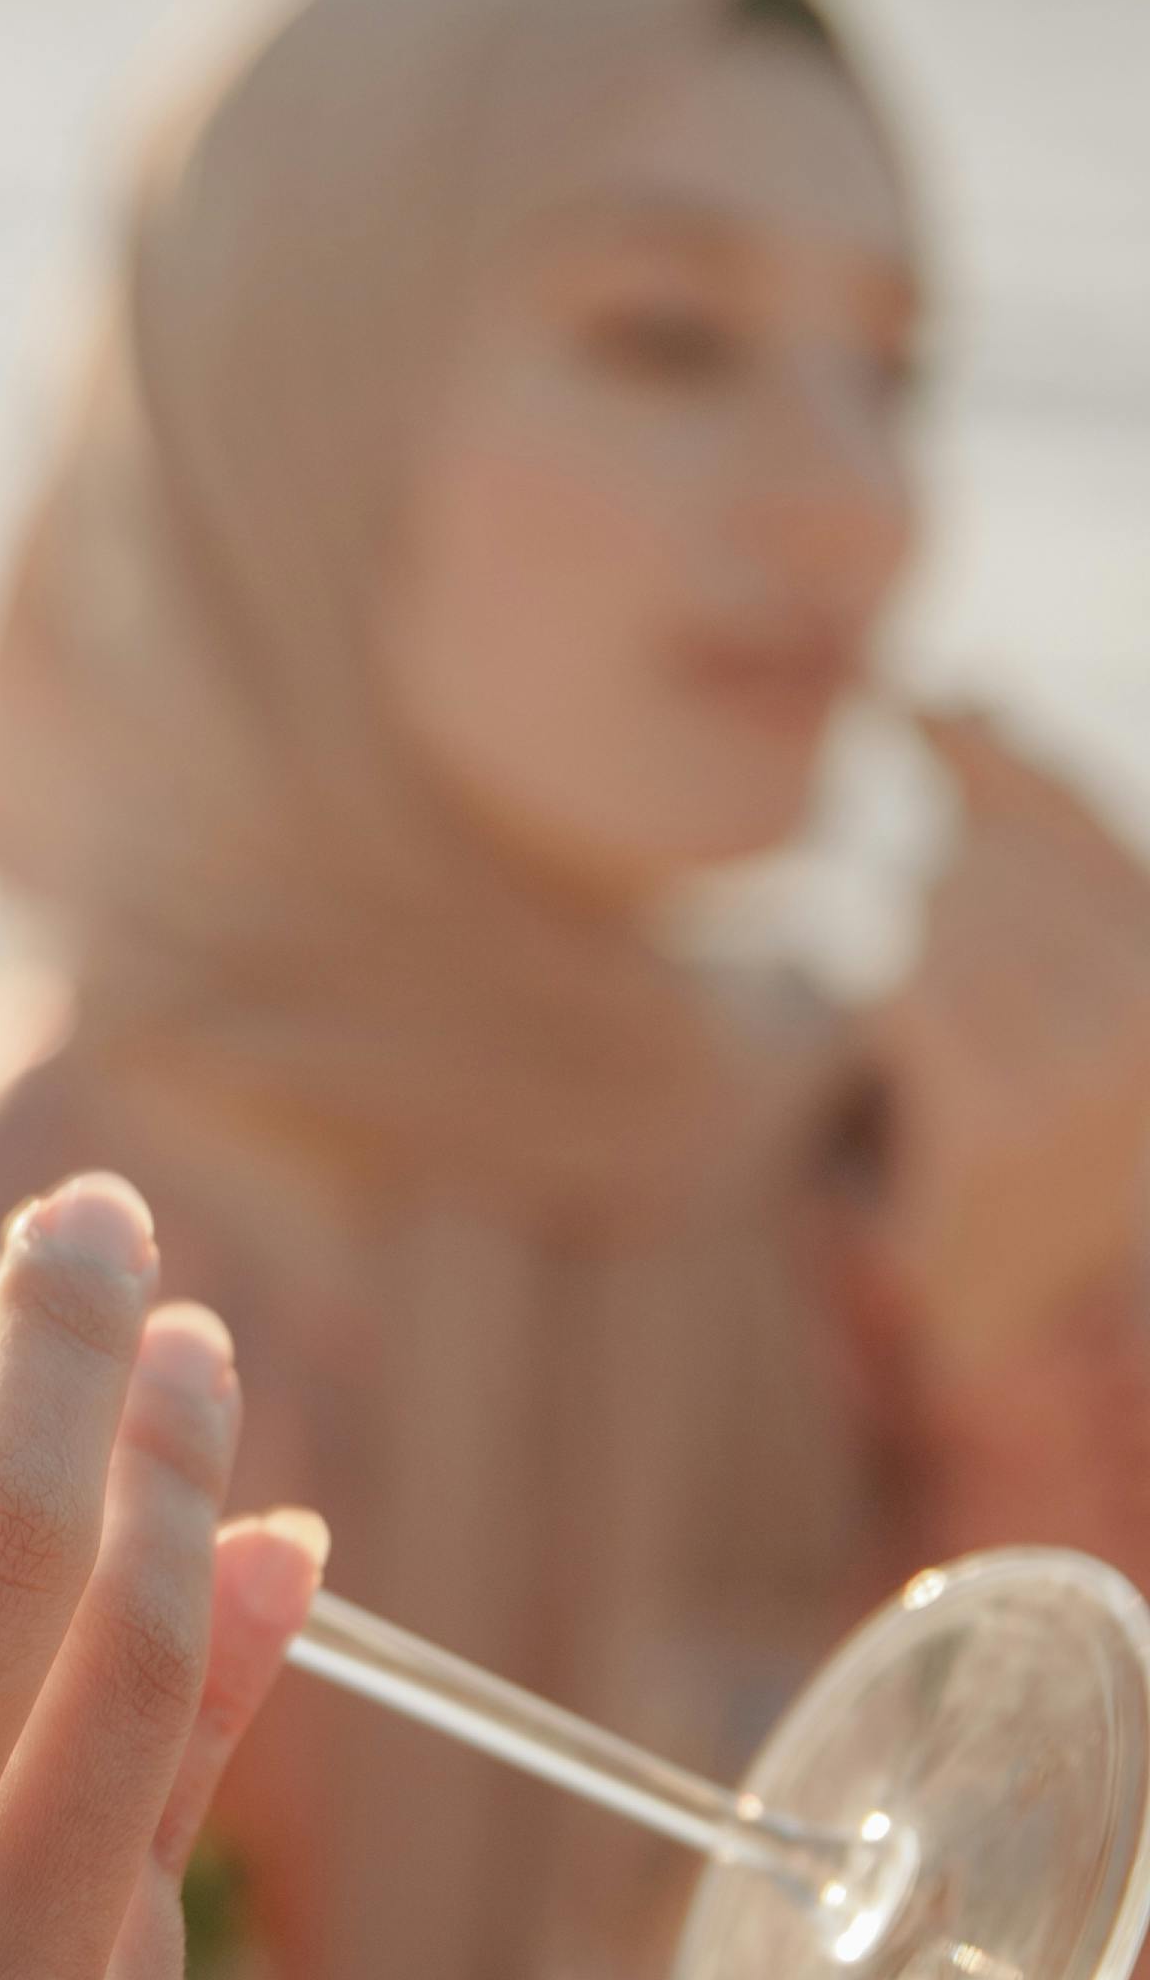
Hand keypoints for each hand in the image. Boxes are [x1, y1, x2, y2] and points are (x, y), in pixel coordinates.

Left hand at [875, 712, 1149, 1382]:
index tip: (923, 698)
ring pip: (942, 925)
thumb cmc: (1045, 1092)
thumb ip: (1030, 824)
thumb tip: (959, 692)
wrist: (1021, 1287)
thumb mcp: (1072, 952)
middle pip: (997, 863)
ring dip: (924, 958)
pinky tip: (930, 1055)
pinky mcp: (999, 1130)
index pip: (1078, 821)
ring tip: (974, 1034)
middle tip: (978, 981)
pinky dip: (897, 1009)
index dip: (995, 750)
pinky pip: (905, 997)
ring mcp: (1082, 1079)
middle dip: (955, 889)